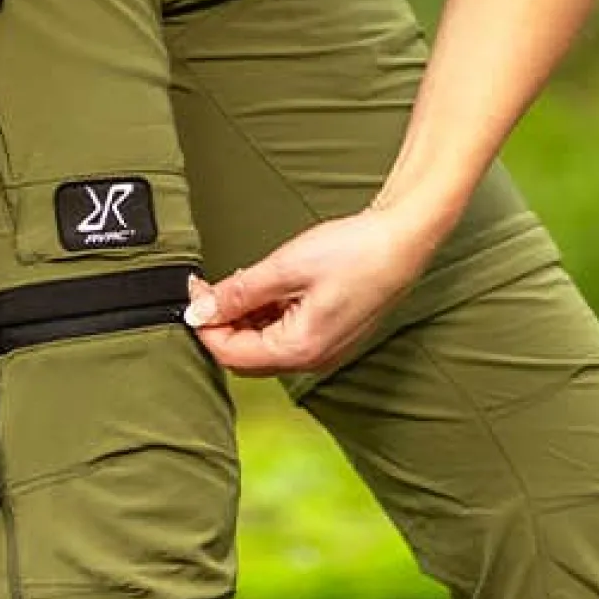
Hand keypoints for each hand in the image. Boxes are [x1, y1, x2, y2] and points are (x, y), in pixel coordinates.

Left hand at [182, 205, 439, 375]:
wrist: (405, 239)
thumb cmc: (356, 251)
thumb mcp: (285, 267)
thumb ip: (238, 293)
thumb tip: (198, 312)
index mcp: (298, 350)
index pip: (229, 353)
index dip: (203, 324)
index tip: (193, 290)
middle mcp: (310, 360)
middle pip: (243, 357)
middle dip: (220, 324)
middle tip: (209, 287)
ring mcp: (322, 350)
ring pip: (262, 347)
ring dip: (243, 319)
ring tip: (242, 280)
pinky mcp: (328, 336)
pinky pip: (284, 337)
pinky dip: (266, 316)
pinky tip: (266, 287)